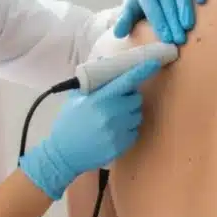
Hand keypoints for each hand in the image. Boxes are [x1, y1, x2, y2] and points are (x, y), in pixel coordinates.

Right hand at [19, 60, 161, 199]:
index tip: (153, 63)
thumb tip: (103, 62)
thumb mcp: (75, 99)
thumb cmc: (68, 123)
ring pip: (137, 115)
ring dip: (130, 113)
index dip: (141, 71)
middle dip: (130, 98)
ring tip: (115, 117)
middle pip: (136, 99)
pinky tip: (113, 131)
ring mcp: (117, 131)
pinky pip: (135, 131)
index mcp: (99, 100)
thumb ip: (91, 82)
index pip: (126, 81)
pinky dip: (128, 129)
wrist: (64, 154)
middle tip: (119, 100)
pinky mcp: (121, 146)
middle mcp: (111, 114)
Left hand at [114, 0, 206, 44]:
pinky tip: (203, 1)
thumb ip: (124, 22)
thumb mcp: (129, 15)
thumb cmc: (138, 10)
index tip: (167, 39)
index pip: (151, 7)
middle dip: (173, 21)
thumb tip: (119, 33)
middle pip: (167, 1)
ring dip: (186, 9)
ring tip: (189, 27)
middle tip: (179, 39)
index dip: (159, 23)